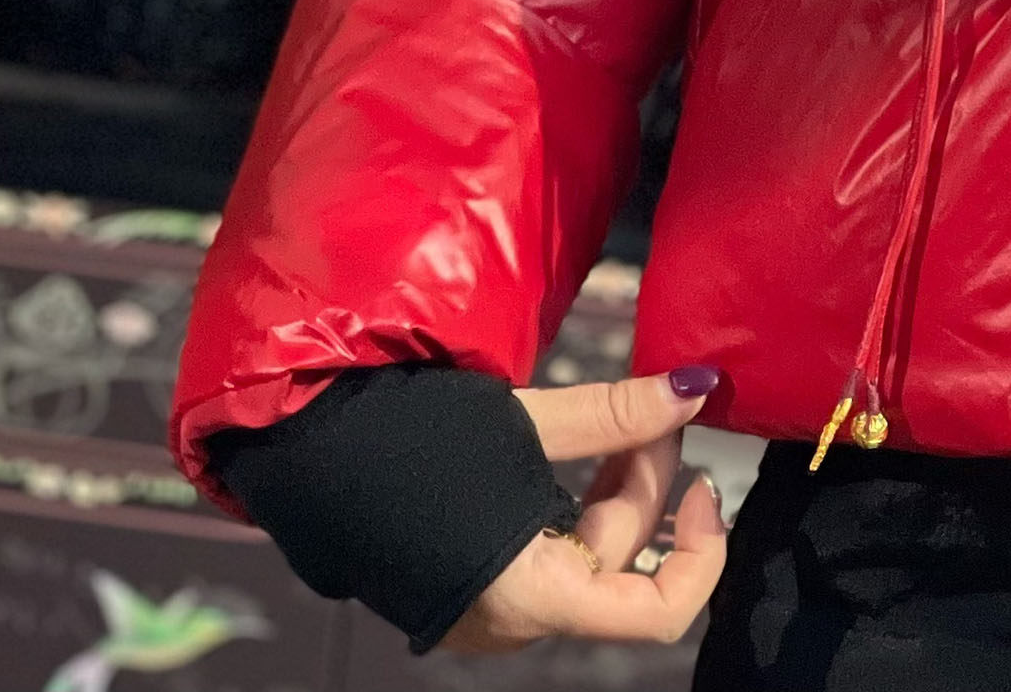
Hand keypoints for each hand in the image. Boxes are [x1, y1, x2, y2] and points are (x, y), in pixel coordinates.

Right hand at [439, 371, 727, 652]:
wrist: (306, 448)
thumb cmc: (412, 437)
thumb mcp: (528, 420)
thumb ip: (618, 414)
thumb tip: (697, 386)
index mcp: (531, 597)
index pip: (657, 615)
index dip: (701, 552)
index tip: (704, 480)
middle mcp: (511, 623)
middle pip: (619, 564)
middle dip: (647, 481)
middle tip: (653, 404)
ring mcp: (486, 611)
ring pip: (586, 558)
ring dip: (613, 487)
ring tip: (617, 416)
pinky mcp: (469, 585)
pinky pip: (547, 554)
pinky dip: (573, 503)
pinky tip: (576, 449)